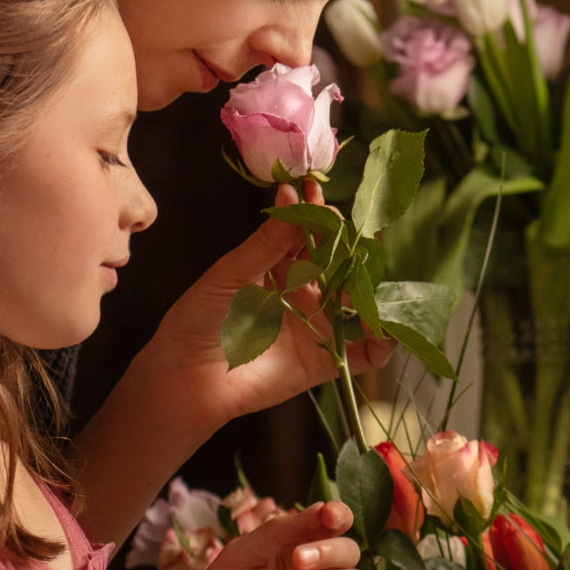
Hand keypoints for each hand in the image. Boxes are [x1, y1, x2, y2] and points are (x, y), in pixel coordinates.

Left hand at [139, 182, 392, 430]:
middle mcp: (303, 292)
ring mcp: (318, 325)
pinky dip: (382, 341)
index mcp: (278, 267)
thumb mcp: (231, 274)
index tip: (318, 191)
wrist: (187, 378)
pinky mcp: (325, 361)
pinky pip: (364, 353)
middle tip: (352, 232)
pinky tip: (382, 328)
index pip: (308, 232)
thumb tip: (291, 196)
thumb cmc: (199, 321)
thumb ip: (268, 243)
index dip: (316, 211)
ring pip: (356, 302)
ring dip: (367, 287)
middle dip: (350, 245)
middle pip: (339, 263)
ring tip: (360, 278)